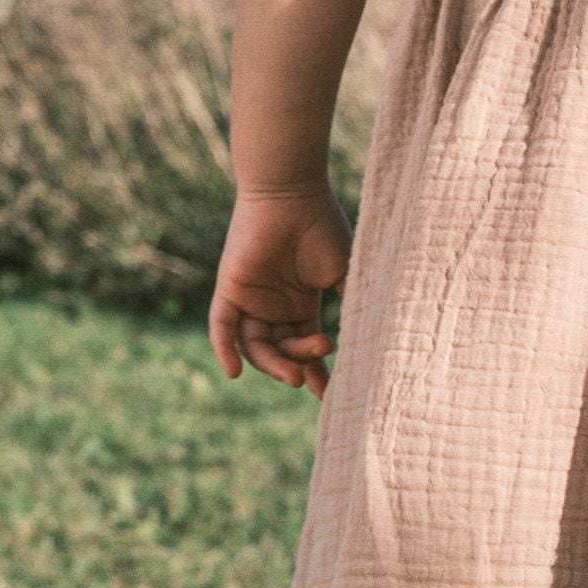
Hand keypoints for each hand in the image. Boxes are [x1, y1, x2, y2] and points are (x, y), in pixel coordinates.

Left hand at [208, 185, 353, 397]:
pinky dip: (225, 350)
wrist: (293, 192)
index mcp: (301, 303)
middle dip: (298, 367)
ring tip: (295, 375)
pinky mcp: (230, 288)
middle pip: (282, 351)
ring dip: (273, 365)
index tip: (332, 395)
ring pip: (256, 346)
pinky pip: (221, 327)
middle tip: (310, 379)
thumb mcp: (345, 270)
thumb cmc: (322, 225)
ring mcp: (251, 299)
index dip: (318, 372)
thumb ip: (352, 302)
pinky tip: (234, 373)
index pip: (307, 346)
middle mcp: (274, 306)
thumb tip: (366, 336)